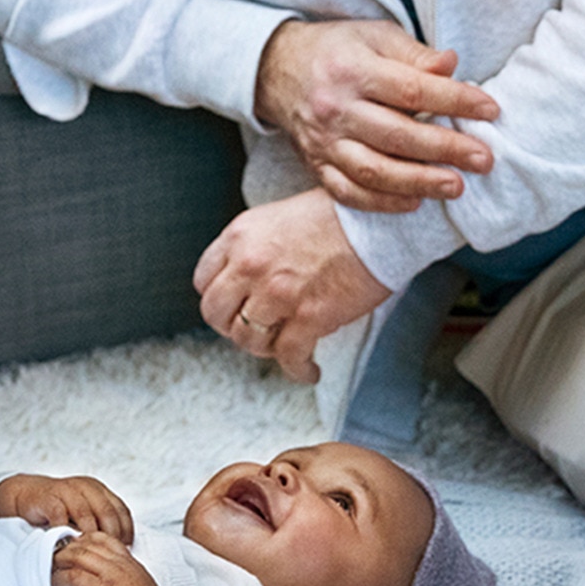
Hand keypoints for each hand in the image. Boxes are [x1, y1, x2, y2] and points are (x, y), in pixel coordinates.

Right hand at [0, 474, 133, 541]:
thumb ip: (98, 523)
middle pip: (107, 512)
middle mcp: (86, 487)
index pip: (120, 509)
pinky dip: (64, 533)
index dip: (126, 530)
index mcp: (98, 490)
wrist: (27, 495)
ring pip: (85, 514)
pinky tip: (68, 547)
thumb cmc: (57, 509)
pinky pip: (60, 516)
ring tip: (90, 554)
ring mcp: (67, 491)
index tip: (126, 548)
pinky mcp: (49, 498)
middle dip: (110, 535)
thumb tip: (119, 548)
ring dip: (88, 536)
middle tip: (109, 554)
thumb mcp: (83, 512)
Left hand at [50, 532, 169, 585]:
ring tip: (50, 569)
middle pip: (86, 544)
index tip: (69, 547)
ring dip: (60, 561)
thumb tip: (95, 572)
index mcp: (129, 561)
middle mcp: (120, 564)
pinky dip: (61, 578)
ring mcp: (112, 576)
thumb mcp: (135, 584)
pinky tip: (55, 585)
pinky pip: (75, 577)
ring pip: (78, 556)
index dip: (82, 539)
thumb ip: (118, 573)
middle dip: (66, 548)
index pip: (102, 537)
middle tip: (52, 556)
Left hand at [193, 187, 392, 382]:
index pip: (203, 280)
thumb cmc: (340, 215)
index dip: (219, 298)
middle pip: (216, 314)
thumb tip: (245, 277)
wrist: (381, 222)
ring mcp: (278, 293)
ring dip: (264, 347)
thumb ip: (254, 246)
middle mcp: (250, 265)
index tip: (232, 306)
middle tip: (251, 329)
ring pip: (248, 339)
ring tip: (282, 344)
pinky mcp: (309, 316)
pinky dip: (299, 369)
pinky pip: (289, 357)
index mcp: (240, 237)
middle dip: (231, 326)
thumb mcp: (278, 217)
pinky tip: (308, 369)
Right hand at [255, 18, 497, 211]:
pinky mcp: (316, 166)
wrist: (277, 70)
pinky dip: (382, 203)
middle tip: (484, 159)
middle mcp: (335, 109)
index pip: (413, 90)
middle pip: (397, 135)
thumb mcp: (374, 35)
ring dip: (418, 182)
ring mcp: (323, 142)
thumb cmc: (337, 50)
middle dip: (446, 149)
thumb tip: (452, 66)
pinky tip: (414, 202)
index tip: (490, 110)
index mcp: (352, 69)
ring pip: (373, 170)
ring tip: (455, 187)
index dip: (456, 101)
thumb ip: (414, 53)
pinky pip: (348, 192)